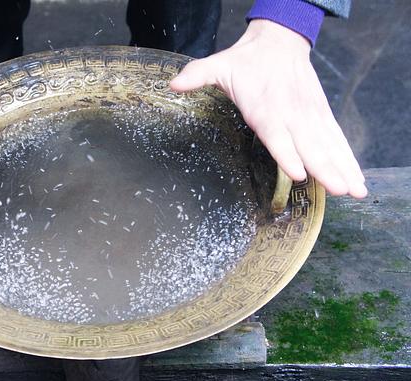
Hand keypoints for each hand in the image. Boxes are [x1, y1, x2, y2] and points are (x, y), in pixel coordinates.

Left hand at [170, 19, 366, 197]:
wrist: (280, 40)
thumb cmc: (247, 61)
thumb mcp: (218, 65)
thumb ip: (196, 75)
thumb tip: (172, 84)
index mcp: (264, 107)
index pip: (277, 133)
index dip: (287, 153)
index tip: (298, 172)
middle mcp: (291, 113)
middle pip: (309, 144)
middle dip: (325, 168)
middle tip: (339, 190)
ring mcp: (309, 115)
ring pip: (328, 144)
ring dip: (343, 167)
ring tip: (355, 191)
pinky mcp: (320, 115)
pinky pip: (336, 139)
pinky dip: (347, 158)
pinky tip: (356, 177)